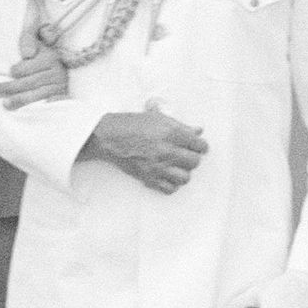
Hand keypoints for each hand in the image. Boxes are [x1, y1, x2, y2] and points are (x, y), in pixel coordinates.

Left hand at [0, 0, 69, 109]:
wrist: (55, 69)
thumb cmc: (36, 55)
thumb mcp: (33, 42)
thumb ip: (28, 38)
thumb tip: (26, 54)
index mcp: (50, 57)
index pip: (32, 66)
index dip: (18, 70)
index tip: (9, 72)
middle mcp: (58, 72)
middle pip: (32, 82)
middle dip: (12, 87)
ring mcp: (60, 87)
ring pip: (38, 95)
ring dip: (21, 100)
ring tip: (5, 104)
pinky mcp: (62, 99)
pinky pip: (51, 106)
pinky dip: (41, 109)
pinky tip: (29, 114)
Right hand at [81, 102, 207, 193]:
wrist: (108, 137)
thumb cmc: (130, 125)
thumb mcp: (156, 118)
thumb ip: (180, 126)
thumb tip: (198, 130)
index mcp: (171, 132)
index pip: (200, 145)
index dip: (199, 146)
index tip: (196, 147)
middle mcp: (167, 150)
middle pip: (195, 162)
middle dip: (191, 159)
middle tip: (183, 156)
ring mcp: (158, 165)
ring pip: (185, 178)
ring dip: (182, 173)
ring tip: (175, 167)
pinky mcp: (149, 177)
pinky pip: (170, 188)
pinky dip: (170, 184)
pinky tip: (165, 176)